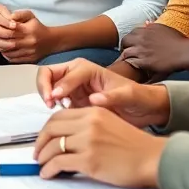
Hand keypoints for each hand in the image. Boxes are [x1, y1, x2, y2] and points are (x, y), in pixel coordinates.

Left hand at [3, 10, 55, 63]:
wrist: (51, 41)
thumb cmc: (38, 27)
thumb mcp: (31, 16)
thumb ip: (20, 14)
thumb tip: (10, 17)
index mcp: (28, 30)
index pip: (11, 30)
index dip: (2, 30)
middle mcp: (29, 41)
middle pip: (9, 42)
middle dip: (0, 41)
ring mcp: (29, 51)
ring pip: (10, 53)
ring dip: (2, 50)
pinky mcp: (30, 59)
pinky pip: (14, 59)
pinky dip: (8, 56)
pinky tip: (5, 51)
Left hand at [33, 107, 165, 188]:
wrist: (151, 159)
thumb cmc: (134, 146)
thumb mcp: (110, 124)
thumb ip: (89, 125)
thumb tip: (65, 138)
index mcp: (94, 111)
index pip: (59, 116)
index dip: (47, 129)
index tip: (44, 139)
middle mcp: (89, 123)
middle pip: (52, 128)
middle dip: (40, 142)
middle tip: (38, 153)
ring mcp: (88, 141)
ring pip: (52, 146)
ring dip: (43, 158)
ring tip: (42, 166)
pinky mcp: (89, 160)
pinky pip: (58, 163)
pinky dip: (49, 169)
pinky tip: (48, 174)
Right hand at [36, 58, 169, 126]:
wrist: (144, 110)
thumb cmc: (138, 98)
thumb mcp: (130, 96)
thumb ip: (113, 96)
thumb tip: (93, 98)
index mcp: (88, 69)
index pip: (65, 73)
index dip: (59, 86)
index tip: (56, 100)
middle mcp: (77, 75)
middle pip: (49, 73)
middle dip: (45, 87)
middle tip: (50, 104)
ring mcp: (73, 89)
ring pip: (48, 87)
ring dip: (46, 97)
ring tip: (53, 111)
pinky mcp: (73, 102)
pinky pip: (55, 102)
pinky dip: (51, 108)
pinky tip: (59, 119)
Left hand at [119, 23, 188, 78]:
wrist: (184, 53)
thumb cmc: (178, 42)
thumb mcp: (165, 29)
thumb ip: (154, 26)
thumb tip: (146, 22)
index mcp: (148, 30)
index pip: (132, 32)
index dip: (131, 39)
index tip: (132, 44)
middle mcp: (143, 38)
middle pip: (125, 40)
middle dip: (124, 46)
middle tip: (127, 52)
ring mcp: (142, 50)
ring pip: (126, 52)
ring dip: (126, 57)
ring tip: (129, 61)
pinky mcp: (144, 61)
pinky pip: (131, 62)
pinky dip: (131, 65)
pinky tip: (135, 68)